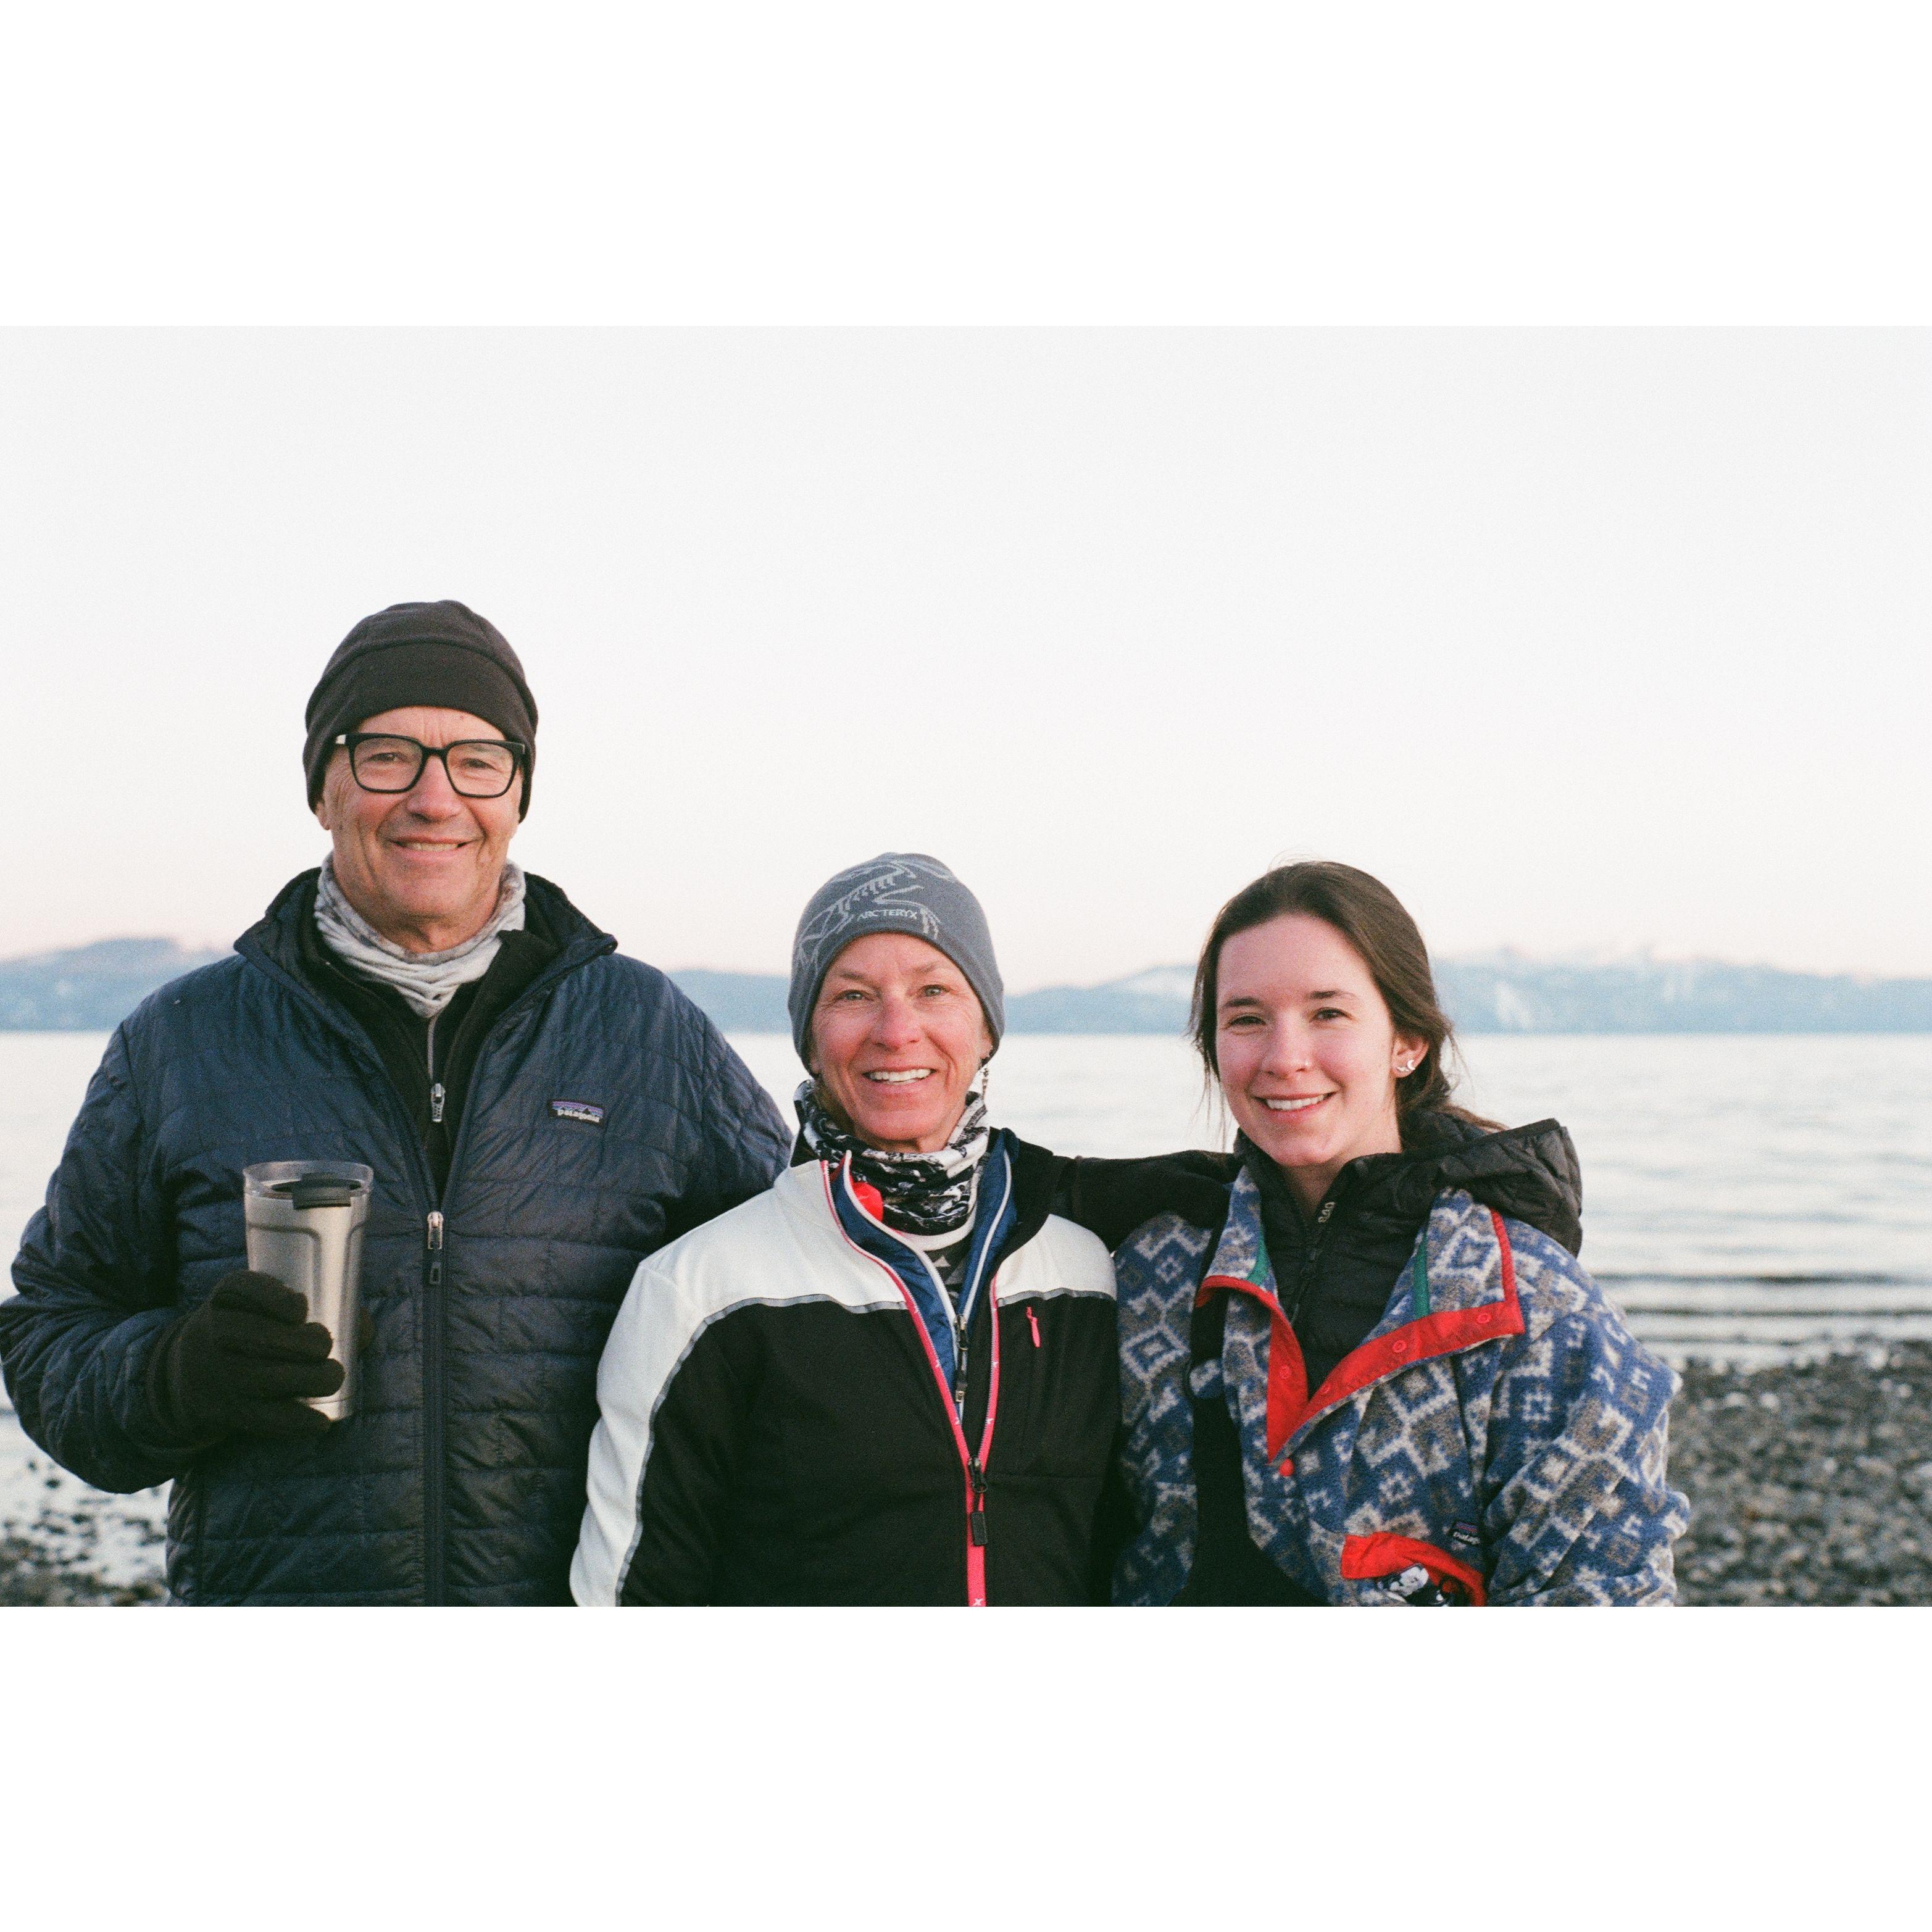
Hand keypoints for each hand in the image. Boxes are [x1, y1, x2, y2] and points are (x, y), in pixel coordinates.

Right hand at [148, 1270, 345, 1442]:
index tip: (301, 1307)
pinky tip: (321, 1421)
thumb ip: (320, 1305)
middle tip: (325, 1344)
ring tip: (333, 1376)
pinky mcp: (228, 1410)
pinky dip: (295, 1422)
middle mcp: (215, 1332)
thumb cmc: (256, 1327)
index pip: (240, 1287)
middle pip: (250, 1335)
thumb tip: (362, 1324)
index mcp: (228, 1298)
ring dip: (304, 1379)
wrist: (198, 1372)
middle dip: (296, 1342)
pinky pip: (260, 1419)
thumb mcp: (266, 1306)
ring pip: (257, 1378)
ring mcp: (219, 1374)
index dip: (271, 1296)